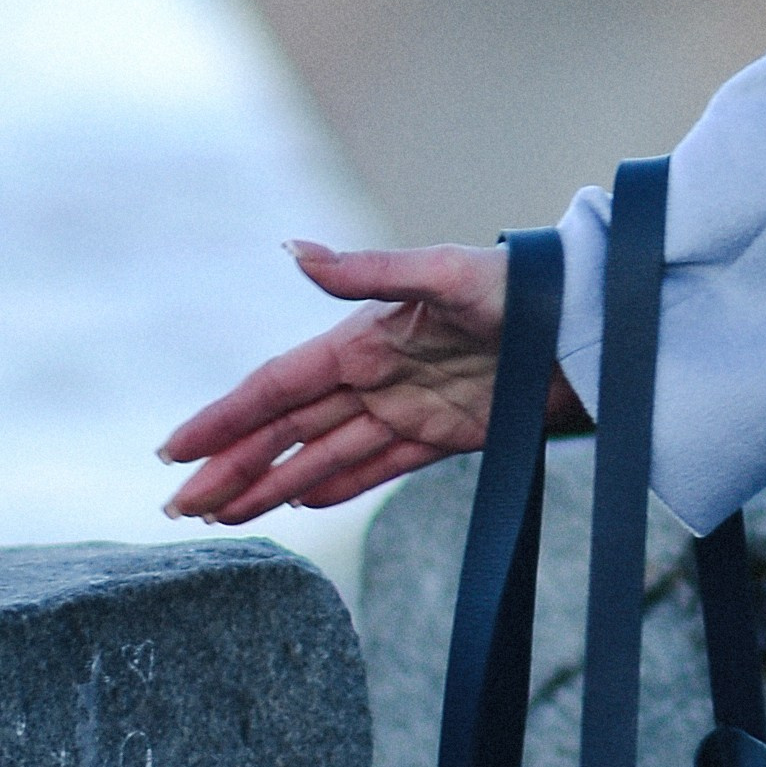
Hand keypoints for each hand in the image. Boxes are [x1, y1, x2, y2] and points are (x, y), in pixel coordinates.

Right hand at [157, 238, 583, 522]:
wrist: (588, 324)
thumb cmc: (520, 285)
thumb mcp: (442, 274)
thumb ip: (366, 271)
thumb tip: (292, 248)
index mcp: (366, 337)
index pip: (279, 385)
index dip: (226, 417)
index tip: (175, 450)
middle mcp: (377, 373)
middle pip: (289, 429)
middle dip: (233, 466)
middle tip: (178, 508)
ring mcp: (408, 406)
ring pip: (323, 455)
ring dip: (272, 484)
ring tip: (222, 517)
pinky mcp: (444, 436)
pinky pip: (378, 467)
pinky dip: (337, 486)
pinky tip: (300, 504)